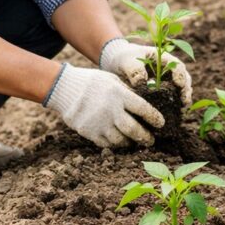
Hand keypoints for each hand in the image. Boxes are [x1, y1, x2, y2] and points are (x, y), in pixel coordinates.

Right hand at [44, 63, 163, 147]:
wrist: (64, 88)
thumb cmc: (93, 82)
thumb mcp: (113, 80)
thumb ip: (128, 93)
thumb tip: (145, 105)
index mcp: (119, 94)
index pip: (143, 109)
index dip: (154, 118)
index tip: (161, 124)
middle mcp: (110, 110)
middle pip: (133, 129)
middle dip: (145, 137)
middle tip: (151, 140)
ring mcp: (98, 122)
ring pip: (120, 140)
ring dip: (130, 142)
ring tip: (135, 142)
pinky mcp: (88, 132)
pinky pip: (106, 143)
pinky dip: (115, 144)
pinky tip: (119, 142)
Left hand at [99, 37, 191, 106]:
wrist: (117, 65)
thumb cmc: (124, 58)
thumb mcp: (127, 61)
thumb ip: (134, 70)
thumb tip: (142, 83)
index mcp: (164, 59)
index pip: (177, 65)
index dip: (180, 75)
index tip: (178, 84)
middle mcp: (170, 71)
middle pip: (184, 79)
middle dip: (186, 90)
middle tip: (184, 101)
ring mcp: (168, 82)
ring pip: (181, 91)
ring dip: (183, 100)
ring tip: (182, 111)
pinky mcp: (163, 94)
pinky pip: (172, 101)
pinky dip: (174, 108)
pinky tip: (174, 116)